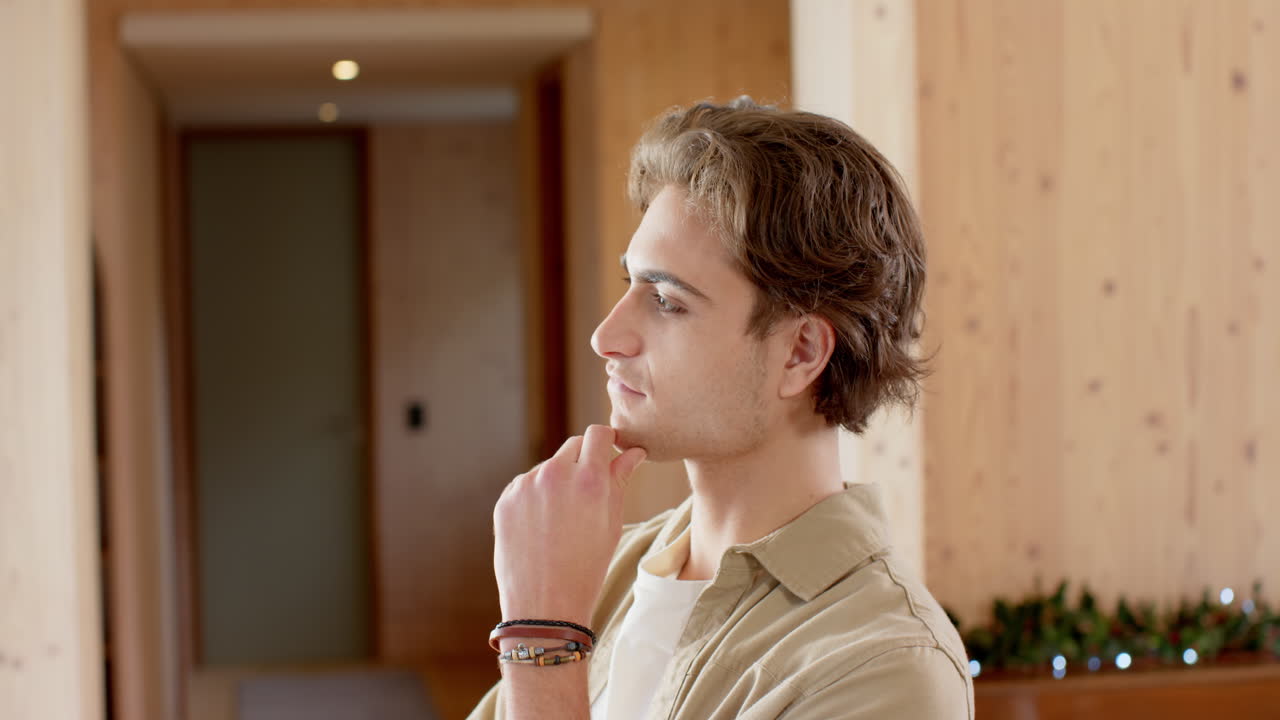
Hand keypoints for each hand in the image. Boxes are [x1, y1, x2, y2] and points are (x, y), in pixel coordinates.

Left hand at [493, 425, 646, 627]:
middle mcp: (555, 475)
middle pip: (573, 445)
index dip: (606, 442)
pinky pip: (525, 485)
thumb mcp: (612, 523)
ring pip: (548, 467)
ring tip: (562, 520)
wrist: (544, 606)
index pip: (598, 433)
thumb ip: (619, 480)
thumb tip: (632, 451)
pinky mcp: (505, 500)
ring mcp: (526, 486)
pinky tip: (541, 526)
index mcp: (589, 480)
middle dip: (583, 460)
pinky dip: (535, 497)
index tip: (608, 453)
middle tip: (587, 493)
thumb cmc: (587, 568)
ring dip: (558, 481)